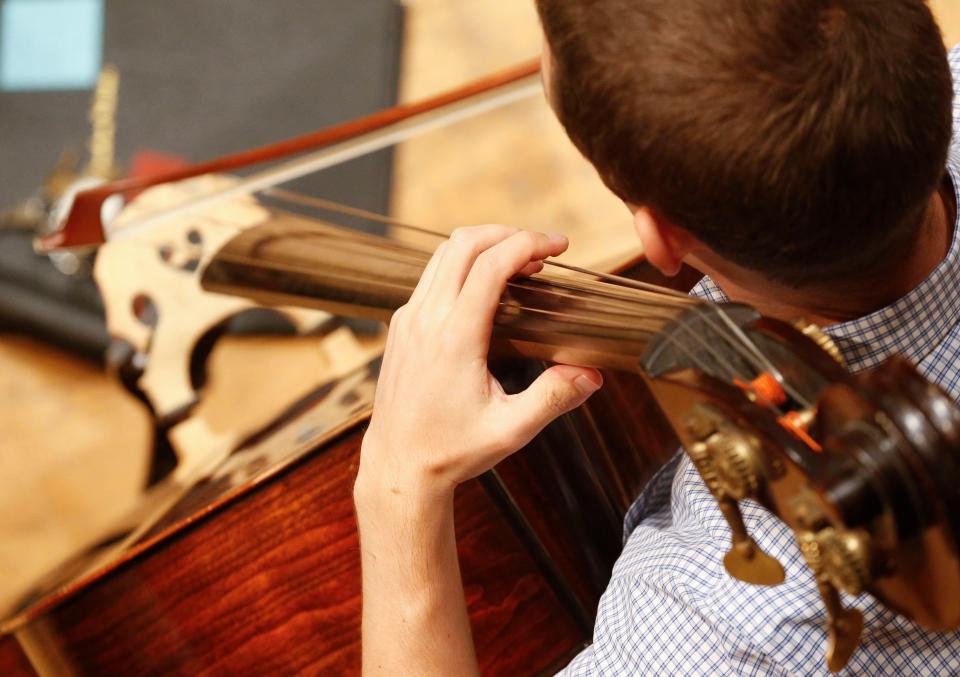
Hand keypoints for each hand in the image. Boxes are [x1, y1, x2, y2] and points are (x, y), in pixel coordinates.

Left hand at [356, 225, 602, 502]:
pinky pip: (432, 276)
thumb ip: (553, 398)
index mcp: (454, 338)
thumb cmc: (452, 451)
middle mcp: (425, 319)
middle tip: (543, 249)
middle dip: (508, 234)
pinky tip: (488, 289)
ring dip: (484, 247)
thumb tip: (592, 373)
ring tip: (521, 265)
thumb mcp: (511, 430)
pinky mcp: (401, 326)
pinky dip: (463, 266)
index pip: (490, 264)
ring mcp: (408, 319)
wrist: (399, 467)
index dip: (528, 243)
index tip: (559, 246)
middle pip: (464, 243)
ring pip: (443, 254)